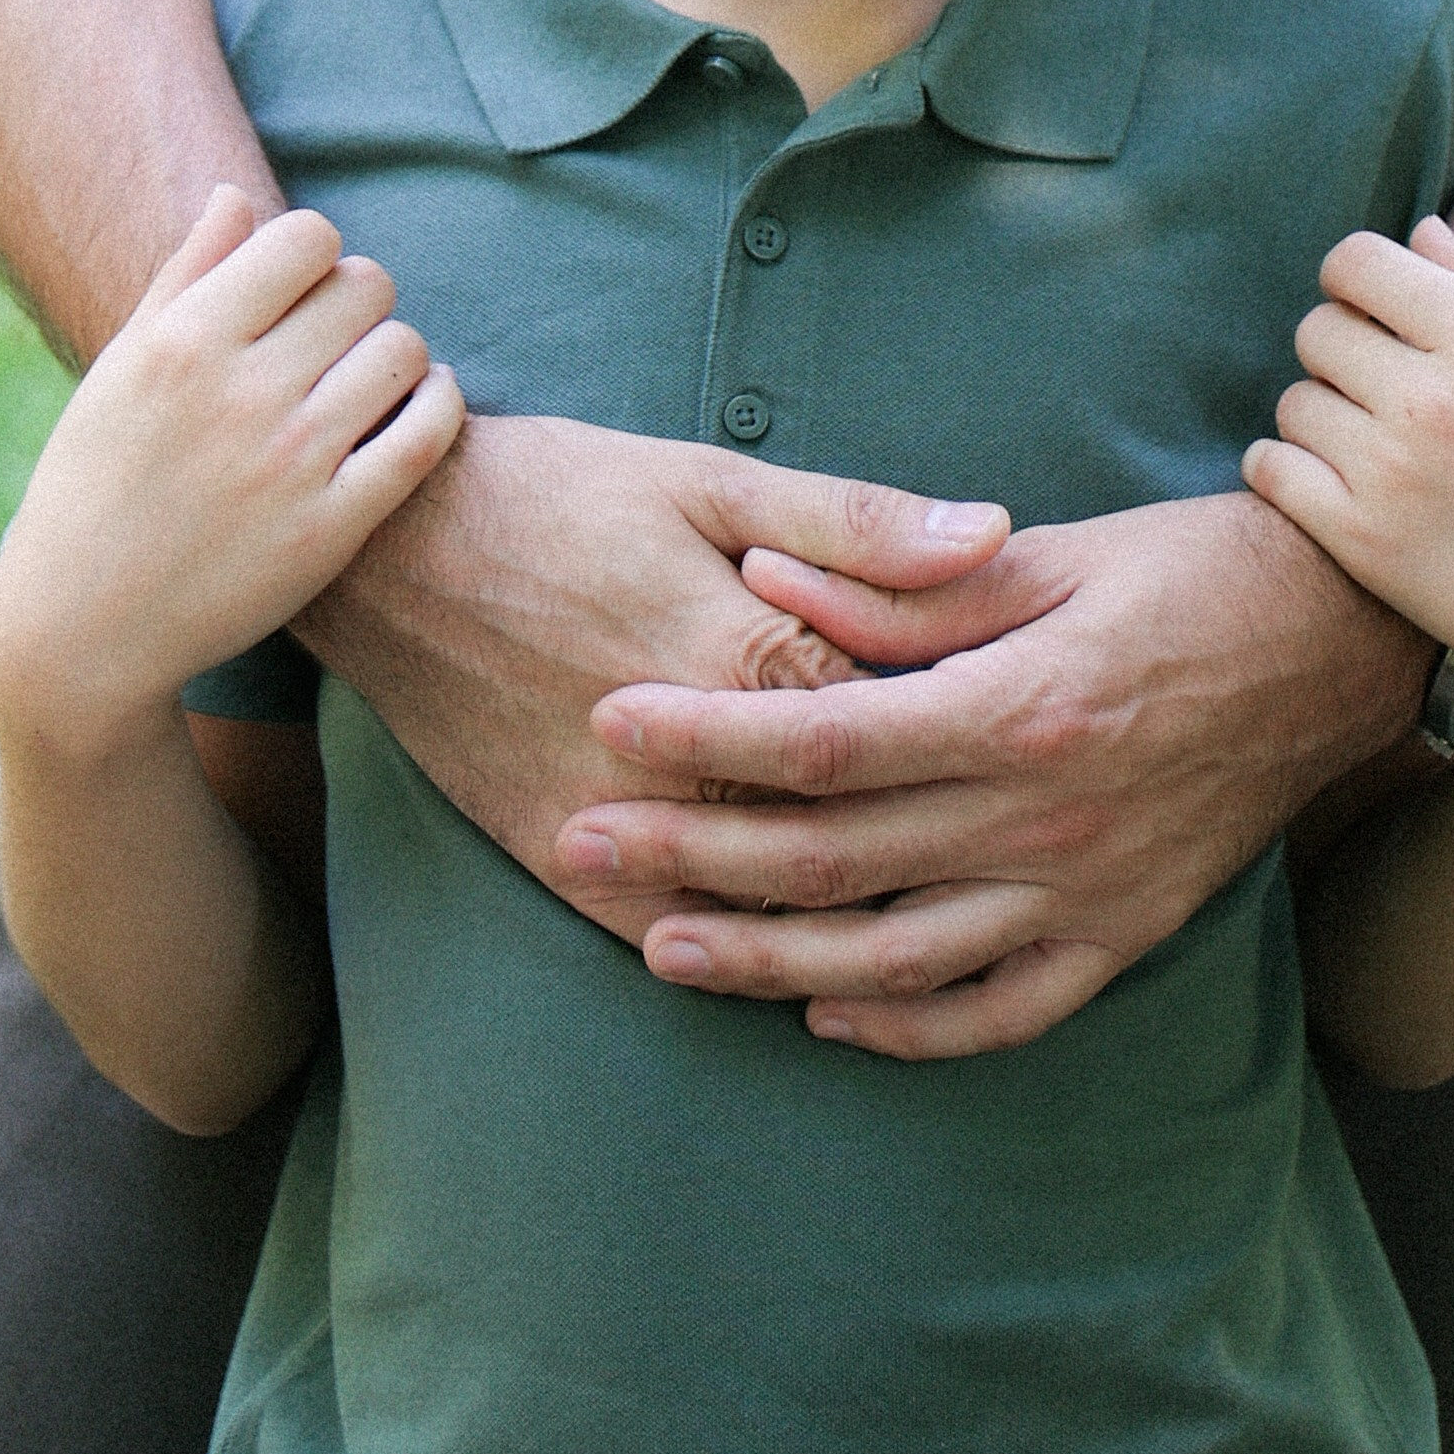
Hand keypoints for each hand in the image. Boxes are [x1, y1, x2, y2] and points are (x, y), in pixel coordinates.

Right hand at [0, 186, 462, 745]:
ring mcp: (291, 461)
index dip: (315, 254)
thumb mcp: (121, 369)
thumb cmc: (98, 482)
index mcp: (182, 341)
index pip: (305, 237)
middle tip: (336, 339)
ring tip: (370, 376)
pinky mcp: (332, 528)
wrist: (84, 627)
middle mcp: (239, 392)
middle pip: (366, 286)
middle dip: (358, 301)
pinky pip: (427, 434)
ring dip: (398, 354)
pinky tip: (419, 404)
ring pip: (405, 351)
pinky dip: (439, 404)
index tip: (300, 289)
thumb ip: (185, 275)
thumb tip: (239, 194)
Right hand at [292, 423, 1008, 949]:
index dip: (990, 736)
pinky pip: (677, 943)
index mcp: (749, 651)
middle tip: (1051, 845)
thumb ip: (854, 524)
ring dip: (872, 925)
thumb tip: (992, 531)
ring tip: (969, 923)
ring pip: (777, 910)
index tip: (1068, 737)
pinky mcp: (564, 861)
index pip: (908, 723)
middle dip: (957, 842)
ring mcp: (627, 826)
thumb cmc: (557, 492)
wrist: (385, 552)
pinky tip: (818, 975)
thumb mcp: (709, 478)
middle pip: (860, 831)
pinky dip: (751, 964)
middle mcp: (696, 762)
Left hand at [550, 491, 1428, 1052]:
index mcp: (1023, 708)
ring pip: (893, 960)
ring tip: (662, 946)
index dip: (703, 738)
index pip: (823, 741)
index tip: (607, 724)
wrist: (1344, 640)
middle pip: (831, 859)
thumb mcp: (1053, 555)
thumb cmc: (1196, 570)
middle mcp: (1046, 821)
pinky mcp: (1124, 936)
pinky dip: (905, 1028)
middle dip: (689, 853)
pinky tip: (826, 1017)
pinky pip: (998, 1014)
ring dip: (765, 962)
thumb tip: (768, 584)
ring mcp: (1086, 895)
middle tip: (580, 841)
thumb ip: (906, 589)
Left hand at [1242, 215, 1453, 763]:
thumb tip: (1416, 229)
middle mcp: (1437, 398)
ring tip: (1372, 447)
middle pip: (1316, 331)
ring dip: (1320, 418)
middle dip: (1340, 354)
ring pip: (1294, 402)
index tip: (1367, 313)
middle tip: (1379, 393)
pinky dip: (1282, 471)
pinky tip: (1322, 481)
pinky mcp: (1363, 541)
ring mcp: (1395, 471)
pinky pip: (1270, 469)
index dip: (1352, 284)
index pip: (1354, 263)